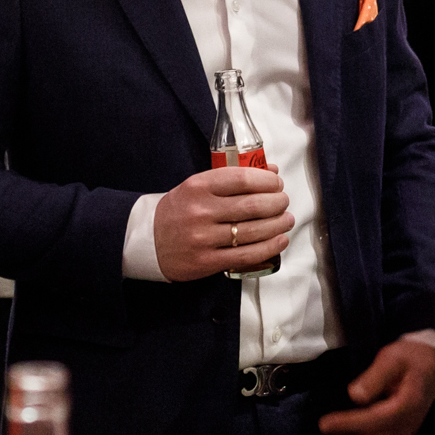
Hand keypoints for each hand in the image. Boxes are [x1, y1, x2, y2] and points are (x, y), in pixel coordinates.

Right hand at [154, 166, 291, 282]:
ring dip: (278, 225)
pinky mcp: (207, 261)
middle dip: (277, 203)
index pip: (242, 179)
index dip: (268, 181)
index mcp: (198, 186)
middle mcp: (201, 211)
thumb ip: (231, 179)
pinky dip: (269, 247)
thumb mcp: (197, 187)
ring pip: (253, 231)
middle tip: (284, 202)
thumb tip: (271, 173)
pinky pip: (246, 255)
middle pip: (253, 206)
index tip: (277, 183)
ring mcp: (204, 238)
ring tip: (286, 220)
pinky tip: (280, 240)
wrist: (148, 240)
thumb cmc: (179, 210)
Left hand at [317, 339, 434, 434]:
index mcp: (407, 403)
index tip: (323, 425)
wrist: (432, 363)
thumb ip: (376, 375)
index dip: (350, 423)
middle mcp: (408, 424)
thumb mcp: (393, 357)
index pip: (376, 418)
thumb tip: (355, 395)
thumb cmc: (408, 358)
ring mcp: (406, 433)